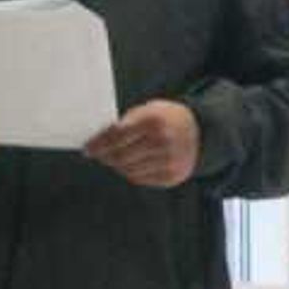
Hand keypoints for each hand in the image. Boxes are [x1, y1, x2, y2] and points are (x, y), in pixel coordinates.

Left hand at [82, 99, 200, 188]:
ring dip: (116, 165)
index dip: (99, 144)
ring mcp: (167, 162)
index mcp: (154, 121)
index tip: (88, 148)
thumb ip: (127, 122)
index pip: (117, 136)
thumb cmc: (168, 118)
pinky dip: (130, 173)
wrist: (200, 132)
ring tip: (114, 158)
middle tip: (97, 154)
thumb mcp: (149, 109)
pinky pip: (140, 179)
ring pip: (128, 170)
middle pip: (120, 156)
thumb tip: (101, 139)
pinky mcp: (170, 176)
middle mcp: (162, 142)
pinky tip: (130, 164)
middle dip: (104, 156)